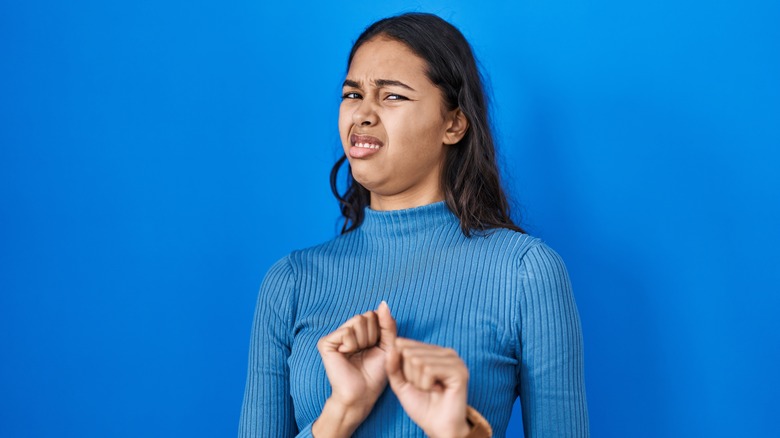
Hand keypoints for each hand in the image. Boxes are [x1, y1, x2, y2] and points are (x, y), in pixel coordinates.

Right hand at [313, 301, 396, 436]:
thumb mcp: (388, 345)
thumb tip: (383, 303)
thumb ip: (388, 324)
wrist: (362, 394)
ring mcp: (335, 336)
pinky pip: (346, 331)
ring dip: (363, 341)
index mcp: (361, 331)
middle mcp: (347, 330)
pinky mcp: (326, 342)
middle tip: (365, 353)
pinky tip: (346, 355)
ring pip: (357, 321)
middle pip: (366, 316)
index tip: (376, 348)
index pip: (374, 315)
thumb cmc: (375, 374)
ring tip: (357, 355)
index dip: (380, 332)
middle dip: (372, 336)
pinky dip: (351, 345)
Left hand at [386, 338, 470, 437]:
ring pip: (418, 360)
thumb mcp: (401, 384)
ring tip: (431, 390)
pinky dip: (426, 384)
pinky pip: (429, 369)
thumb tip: (393, 346)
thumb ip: (393, 366)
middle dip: (410, 376)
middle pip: (410, 353)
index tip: (413, 382)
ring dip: (418, 382)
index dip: (402, 368)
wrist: (437, 427)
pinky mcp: (459, 371)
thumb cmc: (422, 406)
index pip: (405, 345)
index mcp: (434, 351)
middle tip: (424, 388)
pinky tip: (437, 391)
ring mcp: (454, 360)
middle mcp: (446, 352)